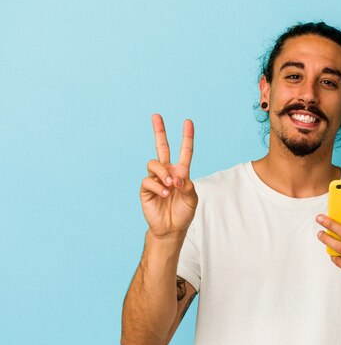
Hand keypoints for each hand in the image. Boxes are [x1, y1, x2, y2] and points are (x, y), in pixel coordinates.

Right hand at [140, 114, 197, 236]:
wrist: (171, 229)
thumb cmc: (183, 213)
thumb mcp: (192, 200)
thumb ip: (187, 186)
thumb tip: (176, 177)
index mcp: (181, 172)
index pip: (185, 151)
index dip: (187, 137)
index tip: (188, 122)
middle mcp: (167, 172)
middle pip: (162, 147)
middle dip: (159, 131)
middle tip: (156, 116)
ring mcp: (156, 179)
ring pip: (154, 164)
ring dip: (163, 173)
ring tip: (170, 186)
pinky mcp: (146, 189)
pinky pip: (148, 180)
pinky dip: (157, 187)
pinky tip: (163, 195)